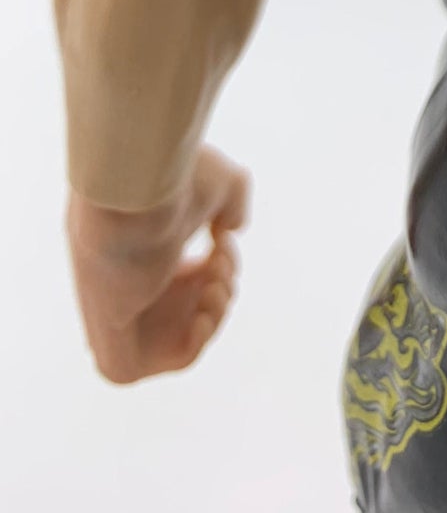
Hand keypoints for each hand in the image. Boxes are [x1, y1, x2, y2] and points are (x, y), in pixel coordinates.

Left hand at [67, 145, 249, 383]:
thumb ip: (230, 206)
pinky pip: (135, 369)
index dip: (213, 267)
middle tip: (221, 263)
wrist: (129, 192)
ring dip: (211, 318)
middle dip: (218, 290)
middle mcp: (124, 283)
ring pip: (166, 338)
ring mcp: (116, 312)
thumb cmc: (166, 182)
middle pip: (178, 308)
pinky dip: (188, 348)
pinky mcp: (111, 339)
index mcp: (139, 249)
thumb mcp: (218, 184)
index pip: (176, 277)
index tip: (223, 239)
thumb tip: (229, 230)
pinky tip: (201, 312)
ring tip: (213, 287)